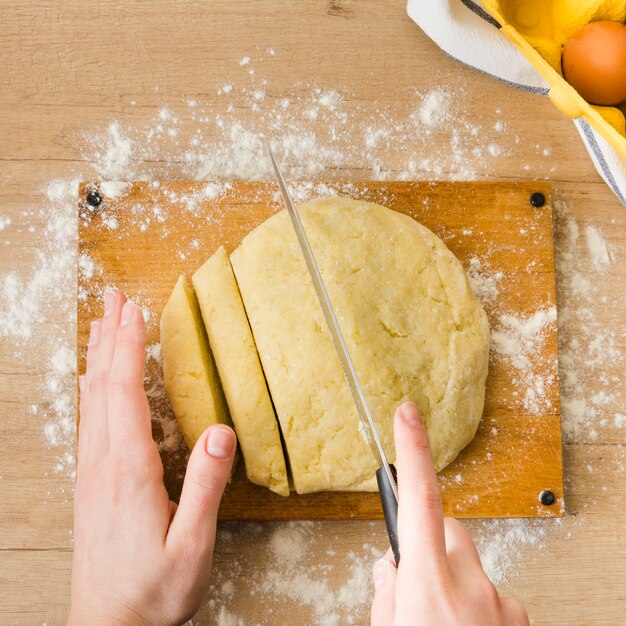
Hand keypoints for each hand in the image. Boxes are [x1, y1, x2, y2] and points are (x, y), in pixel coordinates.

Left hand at [69, 290, 236, 625]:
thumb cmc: (152, 592)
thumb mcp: (191, 546)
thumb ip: (207, 487)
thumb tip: (222, 432)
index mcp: (128, 471)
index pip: (123, 394)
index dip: (127, 348)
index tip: (131, 312)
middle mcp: (103, 465)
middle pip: (102, 387)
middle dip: (109, 339)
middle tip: (114, 301)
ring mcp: (93, 474)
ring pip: (91, 401)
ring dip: (98, 358)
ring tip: (103, 327)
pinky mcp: (92, 485)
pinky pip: (89, 422)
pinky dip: (92, 390)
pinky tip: (92, 383)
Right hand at [370, 402, 528, 625]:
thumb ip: (388, 590)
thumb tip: (392, 568)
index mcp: (428, 584)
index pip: (419, 499)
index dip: (413, 450)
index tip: (408, 413)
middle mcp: (469, 585)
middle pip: (449, 530)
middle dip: (431, 545)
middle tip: (418, 586)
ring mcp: (498, 601)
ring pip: (469, 564)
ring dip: (453, 579)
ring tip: (443, 617)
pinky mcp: (518, 617)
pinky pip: (492, 591)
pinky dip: (477, 605)